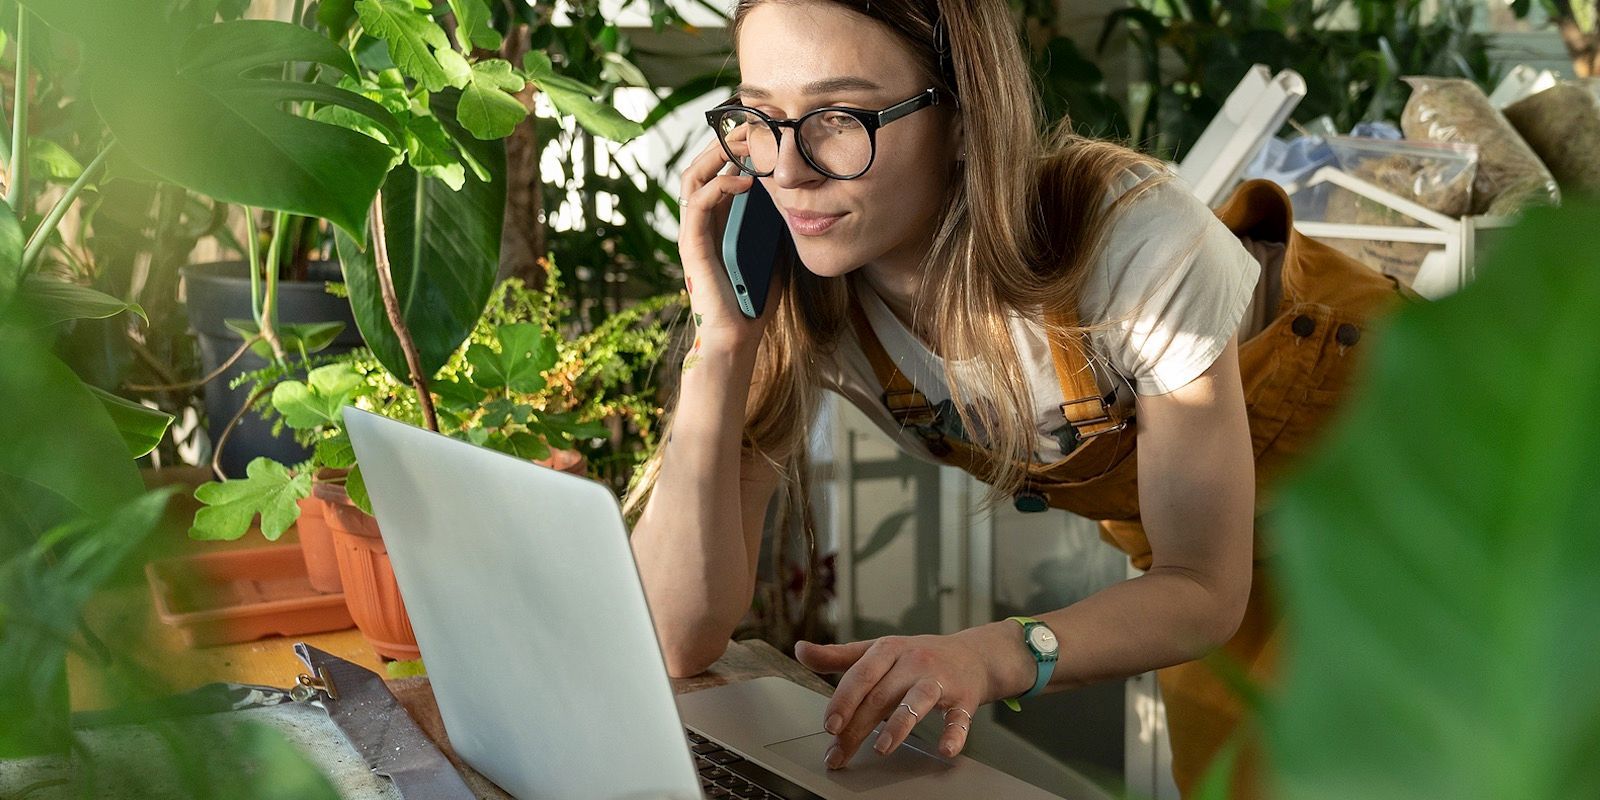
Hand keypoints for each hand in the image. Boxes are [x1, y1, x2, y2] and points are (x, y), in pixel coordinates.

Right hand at [677, 135, 780, 350]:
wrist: (738, 339)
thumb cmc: (755, 300)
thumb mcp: (773, 249)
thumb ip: (775, 221)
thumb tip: (797, 191)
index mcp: (716, 221)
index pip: (717, 171)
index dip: (735, 147)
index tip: (763, 131)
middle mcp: (700, 222)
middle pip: (701, 166)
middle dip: (725, 141)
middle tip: (753, 126)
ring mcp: (693, 233)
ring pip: (692, 177)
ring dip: (718, 154)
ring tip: (745, 142)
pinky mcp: (692, 246)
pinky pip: (698, 204)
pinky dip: (719, 184)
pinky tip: (745, 179)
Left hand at [794, 624, 1032, 768]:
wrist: (972, 655)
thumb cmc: (917, 656)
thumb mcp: (878, 651)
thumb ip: (838, 655)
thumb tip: (800, 651)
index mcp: (888, 650)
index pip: (860, 676)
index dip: (843, 701)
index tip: (828, 726)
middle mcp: (913, 662)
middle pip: (881, 695)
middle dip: (857, 727)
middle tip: (839, 754)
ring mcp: (940, 679)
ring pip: (916, 701)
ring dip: (898, 725)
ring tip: (882, 748)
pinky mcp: (965, 698)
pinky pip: (959, 717)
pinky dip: (954, 733)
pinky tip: (945, 749)